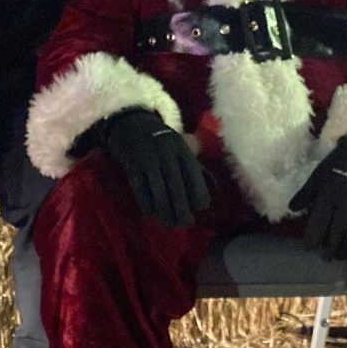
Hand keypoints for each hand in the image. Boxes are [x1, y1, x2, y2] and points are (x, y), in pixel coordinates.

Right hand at [99, 109, 209, 227]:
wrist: (132, 124)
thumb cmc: (162, 141)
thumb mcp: (181, 148)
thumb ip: (197, 167)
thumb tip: (215, 186)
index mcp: (181, 149)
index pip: (192, 173)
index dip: (198, 191)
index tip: (202, 207)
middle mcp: (166, 154)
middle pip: (176, 184)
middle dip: (182, 207)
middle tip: (186, 223)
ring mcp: (148, 160)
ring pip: (158, 189)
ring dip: (164, 209)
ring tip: (169, 223)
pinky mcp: (132, 166)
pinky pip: (139, 188)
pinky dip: (145, 202)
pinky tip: (150, 212)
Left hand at [289, 135, 346, 260]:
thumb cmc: (338, 164)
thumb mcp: (319, 174)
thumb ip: (306, 193)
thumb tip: (291, 208)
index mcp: (329, 193)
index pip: (320, 221)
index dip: (313, 237)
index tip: (308, 247)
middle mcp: (346, 202)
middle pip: (337, 232)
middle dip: (329, 248)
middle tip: (323, 258)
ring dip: (344, 248)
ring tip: (337, 256)